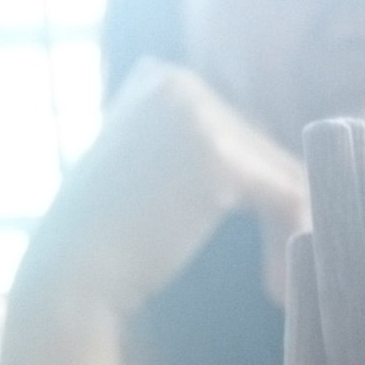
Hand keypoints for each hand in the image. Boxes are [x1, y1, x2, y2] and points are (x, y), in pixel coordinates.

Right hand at [21, 59, 309, 317]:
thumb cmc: (104, 243)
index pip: (239, 130)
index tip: (256, 250)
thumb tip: (269, 169)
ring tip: (273, 287)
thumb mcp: (145, 172)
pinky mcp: (220, 159)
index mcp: (160, 77)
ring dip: (286, 234)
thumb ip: (190, 154)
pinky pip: (288, 197)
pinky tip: (275, 287)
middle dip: (274, 217)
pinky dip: (293, 240)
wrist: (72, 275)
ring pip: (281, 174)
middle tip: (272, 280)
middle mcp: (180, 82)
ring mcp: (200, 115)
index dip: (257, 193)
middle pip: (264, 149)